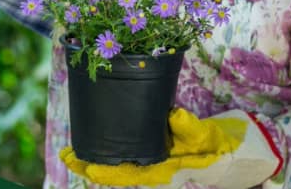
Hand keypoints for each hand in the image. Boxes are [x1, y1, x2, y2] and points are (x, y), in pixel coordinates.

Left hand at [60, 108, 280, 187]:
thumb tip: (174, 116)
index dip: (108, 173)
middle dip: (89, 165)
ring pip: (114, 161)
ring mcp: (147, 157)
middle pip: (114, 170)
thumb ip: (192, 129)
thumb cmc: (214, 146)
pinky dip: (103, 146)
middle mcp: (150, 166)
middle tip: (65, 156)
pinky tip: (88, 141)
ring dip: (91, 157)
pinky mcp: (147, 146)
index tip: (88, 168)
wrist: (225, 149)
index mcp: (162, 169)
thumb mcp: (207, 137)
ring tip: (67, 152)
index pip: (129, 174)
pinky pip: (121, 150)